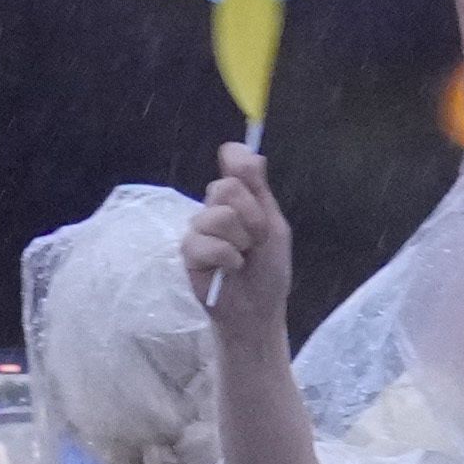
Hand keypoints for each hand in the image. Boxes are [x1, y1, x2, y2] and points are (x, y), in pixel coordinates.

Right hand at [183, 139, 296, 340]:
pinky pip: (203, 242)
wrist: (257, 310)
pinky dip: (225, 258)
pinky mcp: (188, 252)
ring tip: (242, 258)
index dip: (237, 160)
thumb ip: (261, 192)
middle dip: (251, 218)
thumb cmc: (268, 270)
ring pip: (216, 216)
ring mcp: (200, 228)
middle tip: (257, 241)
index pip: (232, 160)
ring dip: (239, 242)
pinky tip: (229, 270)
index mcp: (240, 197)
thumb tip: (254, 153)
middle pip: (225, 187)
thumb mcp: (274, 228)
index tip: (246, 172)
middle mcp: (216, 207)